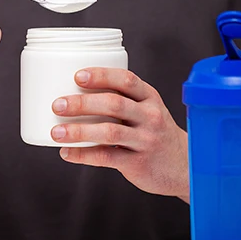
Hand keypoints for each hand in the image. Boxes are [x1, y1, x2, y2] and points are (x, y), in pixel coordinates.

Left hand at [51, 68, 189, 200]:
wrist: (184, 164)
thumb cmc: (157, 133)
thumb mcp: (149, 111)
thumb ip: (124, 102)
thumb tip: (78, 96)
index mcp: (150, 98)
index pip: (127, 80)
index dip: (102, 75)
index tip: (77, 76)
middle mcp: (150, 116)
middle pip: (114, 104)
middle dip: (83, 103)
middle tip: (58, 104)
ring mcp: (146, 140)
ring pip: (109, 132)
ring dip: (79, 131)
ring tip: (56, 131)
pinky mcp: (138, 163)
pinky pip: (107, 157)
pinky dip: (83, 155)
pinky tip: (67, 153)